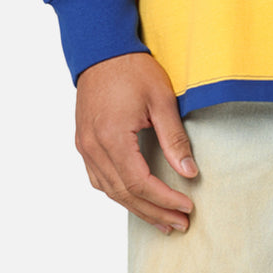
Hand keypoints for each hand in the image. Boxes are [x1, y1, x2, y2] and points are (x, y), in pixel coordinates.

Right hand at [75, 52, 198, 232]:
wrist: (102, 49)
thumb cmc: (132, 69)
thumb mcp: (161, 99)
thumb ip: (174, 138)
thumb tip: (189, 172)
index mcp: (112, 138)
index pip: (139, 183)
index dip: (164, 200)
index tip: (187, 208)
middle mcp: (93, 147)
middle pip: (124, 193)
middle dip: (153, 211)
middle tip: (179, 224)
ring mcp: (85, 146)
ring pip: (109, 190)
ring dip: (136, 207)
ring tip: (162, 219)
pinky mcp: (83, 141)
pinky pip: (99, 178)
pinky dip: (119, 191)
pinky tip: (135, 197)